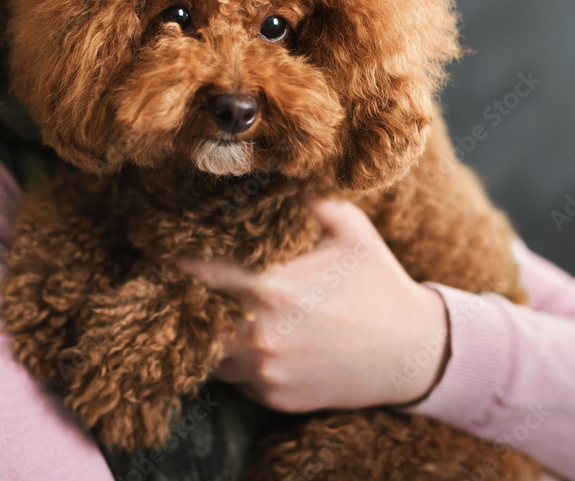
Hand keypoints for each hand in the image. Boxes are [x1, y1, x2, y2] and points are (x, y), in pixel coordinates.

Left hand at [177, 199, 449, 412]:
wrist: (412, 352)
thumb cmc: (379, 283)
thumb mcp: (350, 229)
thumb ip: (305, 200)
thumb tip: (267, 176)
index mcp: (273, 288)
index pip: (197, 273)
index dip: (174, 259)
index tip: (162, 246)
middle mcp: (261, 336)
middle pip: (192, 317)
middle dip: (186, 297)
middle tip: (182, 280)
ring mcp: (266, 372)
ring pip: (210, 352)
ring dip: (211, 331)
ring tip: (222, 308)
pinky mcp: (275, 397)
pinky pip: (237, 377)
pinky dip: (240, 359)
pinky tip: (261, 338)